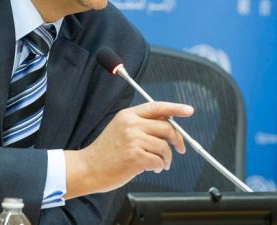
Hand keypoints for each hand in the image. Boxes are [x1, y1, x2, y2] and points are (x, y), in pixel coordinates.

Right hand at [64, 101, 193, 197]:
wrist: (88, 168)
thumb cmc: (105, 152)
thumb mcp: (120, 129)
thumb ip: (140, 124)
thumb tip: (166, 125)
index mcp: (128, 115)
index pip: (157, 107)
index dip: (175, 108)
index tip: (188, 110)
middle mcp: (131, 124)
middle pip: (166, 127)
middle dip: (177, 140)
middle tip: (179, 148)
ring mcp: (133, 140)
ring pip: (164, 147)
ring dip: (166, 158)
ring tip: (159, 164)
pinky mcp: (135, 157)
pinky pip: (159, 161)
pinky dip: (159, 167)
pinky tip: (151, 168)